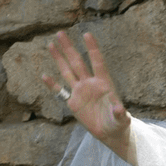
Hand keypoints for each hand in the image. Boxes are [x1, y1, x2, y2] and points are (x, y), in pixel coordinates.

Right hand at [43, 31, 131, 153]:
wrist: (110, 133)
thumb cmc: (118, 124)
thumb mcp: (121, 119)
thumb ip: (119, 112)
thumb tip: (120, 109)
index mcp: (104, 84)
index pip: (97, 63)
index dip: (92, 49)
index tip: (87, 34)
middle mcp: (90, 84)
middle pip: (78, 62)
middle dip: (69, 48)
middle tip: (60, 33)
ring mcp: (80, 92)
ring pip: (68, 71)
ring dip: (59, 58)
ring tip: (51, 44)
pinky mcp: (73, 102)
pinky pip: (60, 91)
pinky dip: (52, 84)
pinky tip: (44, 75)